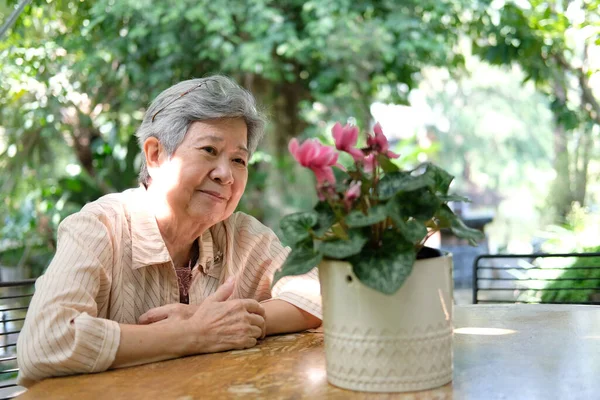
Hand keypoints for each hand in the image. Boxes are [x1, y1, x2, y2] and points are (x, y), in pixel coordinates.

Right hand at [146, 277, 265, 353]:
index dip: (259, 311)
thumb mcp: (212, 300)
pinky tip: (243, 340)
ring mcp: (243, 330)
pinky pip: (253, 342)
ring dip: (255, 333)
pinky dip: (250, 342)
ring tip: (248, 333)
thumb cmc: (202, 317)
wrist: (195, 335)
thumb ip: (225, 290)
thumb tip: (233, 278)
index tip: (257, 314)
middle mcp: (243, 316)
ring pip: (259, 331)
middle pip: (261, 320)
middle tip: (254, 326)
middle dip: (258, 323)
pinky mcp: (240, 342)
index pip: (258, 306)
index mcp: (238, 304)